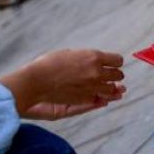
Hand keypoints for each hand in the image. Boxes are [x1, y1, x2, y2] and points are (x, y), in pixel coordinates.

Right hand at [0, 49, 124, 116]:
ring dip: (111, 87)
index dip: (115, 62)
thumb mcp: (71, 54)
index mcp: (94, 57)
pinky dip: (101, 97)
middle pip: (118, 75)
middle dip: (115, 75)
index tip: (112, 63)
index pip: (117, 60)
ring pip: (112, 89)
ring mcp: (92, 87)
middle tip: (111, 75)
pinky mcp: (85, 99)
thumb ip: (88, 58)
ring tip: (108, 87)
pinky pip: (101, 99)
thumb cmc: (49, 64)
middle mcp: (96, 72)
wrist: (35, 81)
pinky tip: (99, 95)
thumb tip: (100, 62)